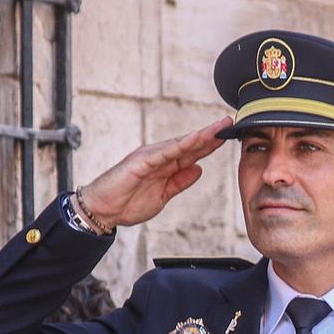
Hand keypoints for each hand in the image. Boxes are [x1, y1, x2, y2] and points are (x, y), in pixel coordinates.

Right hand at [77, 119, 229, 229]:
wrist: (103, 211)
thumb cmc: (128, 202)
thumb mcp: (164, 195)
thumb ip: (180, 182)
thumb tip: (198, 169)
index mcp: (166, 165)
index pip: (193, 152)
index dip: (211, 144)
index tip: (229, 136)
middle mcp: (160, 157)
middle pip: (190, 143)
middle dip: (211, 134)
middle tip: (230, 122)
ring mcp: (150, 157)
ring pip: (180, 144)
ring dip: (200, 135)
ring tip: (219, 127)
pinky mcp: (140, 162)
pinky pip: (164, 152)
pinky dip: (180, 145)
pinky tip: (195, 139)